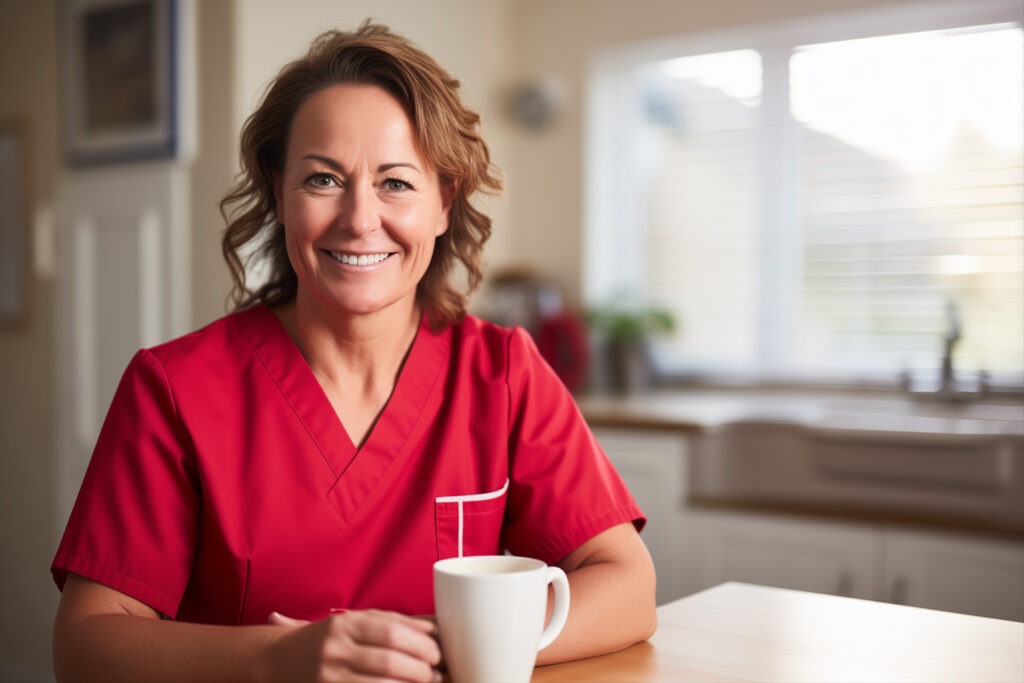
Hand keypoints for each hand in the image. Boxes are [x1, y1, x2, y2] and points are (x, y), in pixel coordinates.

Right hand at [265, 609, 441, 681]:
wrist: (281, 658)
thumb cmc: (330, 637)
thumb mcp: (357, 620)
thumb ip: (394, 621)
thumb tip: (433, 630)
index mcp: (346, 623)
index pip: (391, 632)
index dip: (420, 644)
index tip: (437, 652)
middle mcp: (335, 649)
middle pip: (389, 662)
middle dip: (421, 669)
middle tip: (436, 672)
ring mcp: (330, 676)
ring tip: (427, 682)